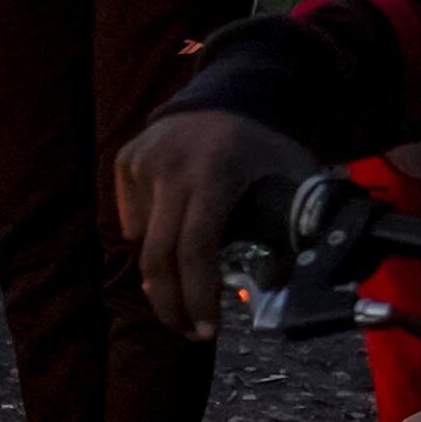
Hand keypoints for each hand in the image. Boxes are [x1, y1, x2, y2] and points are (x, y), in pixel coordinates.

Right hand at [115, 108, 320, 340]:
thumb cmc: (264, 144)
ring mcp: (141, 164)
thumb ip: (295, 228)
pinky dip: (152, 236)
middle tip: (186, 329)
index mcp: (213, 174)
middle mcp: (169, 169)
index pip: (195, 249)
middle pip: (157, 257)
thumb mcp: (292, 178)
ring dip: (164, 269)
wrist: (229, 91)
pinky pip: (132, 220)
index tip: (205, 329)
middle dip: (170, 304)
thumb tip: (281, 288)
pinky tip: (174, 227)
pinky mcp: (125, 163)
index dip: (197, 296)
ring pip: (143, 243)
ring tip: (188, 276)